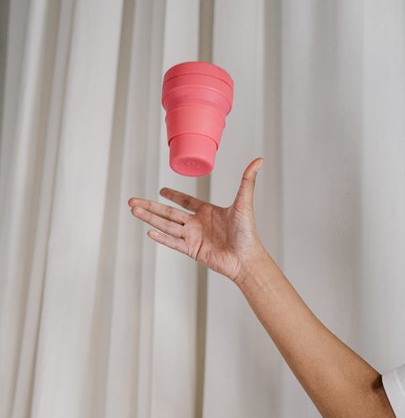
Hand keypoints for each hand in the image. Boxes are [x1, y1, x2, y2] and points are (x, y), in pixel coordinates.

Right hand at [128, 157, 266, 282]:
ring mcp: (193, 237)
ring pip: (166, 225)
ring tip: (134, 211)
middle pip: (168, 213)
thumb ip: (247, 181)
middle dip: (150, 206)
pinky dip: (161, 237)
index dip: (174, 195)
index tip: (161, 190)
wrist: (246, 258)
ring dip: (150, 218)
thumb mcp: (244, 202)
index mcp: (207, 211)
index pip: (186, 201)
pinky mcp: (192, 250)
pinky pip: (173, 242)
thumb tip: (259, 160)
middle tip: (133, 201)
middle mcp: (197, 223)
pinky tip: (149, 230)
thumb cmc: (247, 232)